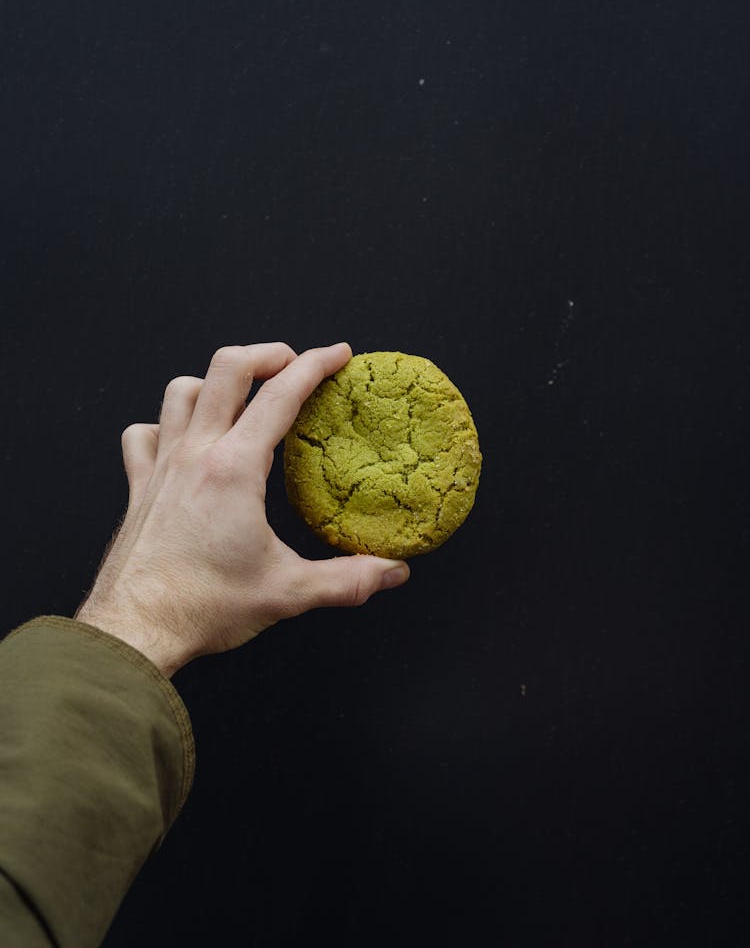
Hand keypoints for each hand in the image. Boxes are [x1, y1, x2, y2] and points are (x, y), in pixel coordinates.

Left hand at [74, 342, 409, 676]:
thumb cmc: (202, 607)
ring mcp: (161, 467)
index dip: (315, 365)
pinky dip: (164, 424)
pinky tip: (180, 438)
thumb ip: (347, 580)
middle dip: (267, 354)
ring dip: (214, 382)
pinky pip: (143, 434)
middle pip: (226, 369)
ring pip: (180, 391)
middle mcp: (195, 455)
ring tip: (241, 394)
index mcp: (234, 469)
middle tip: (293, 363)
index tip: (339, 354)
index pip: (280, 395)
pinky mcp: (139, 488)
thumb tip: (392, 572)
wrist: (134, 630)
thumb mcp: (287, 592)